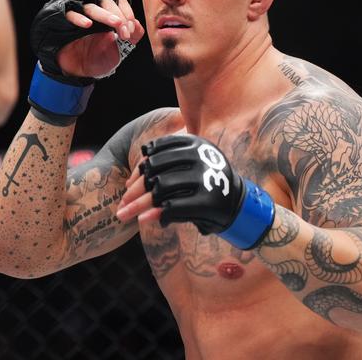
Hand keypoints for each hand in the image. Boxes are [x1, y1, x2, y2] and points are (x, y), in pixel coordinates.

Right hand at [59, 0, 144, 78]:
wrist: (79, 71)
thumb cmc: (99, 58)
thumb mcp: (120, 50)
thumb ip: (132, 36)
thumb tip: (137, 24)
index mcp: (109, 16)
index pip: (120, 3)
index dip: (128, 14)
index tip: (131, 31)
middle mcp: (95, 13)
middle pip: (107, 2)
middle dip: (120, 16)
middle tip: (125, 33)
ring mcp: (80, 16)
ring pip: (91, 6)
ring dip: (105, 14)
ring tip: (116, 24)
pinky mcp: (64, 23)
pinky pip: (69, 14)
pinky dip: (79, 18)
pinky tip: (88, 24)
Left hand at [117, 134, 274, 248]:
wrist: (238, 204)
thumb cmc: (205, 184)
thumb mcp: (190, 165)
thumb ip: (164, 165)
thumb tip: (130, 181)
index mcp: (195, 142)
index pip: (157, 150)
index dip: (139, 168)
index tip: (129, 185)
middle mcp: (201, 156)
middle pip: (155, 170)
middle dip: (135, 189)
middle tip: (123, 202)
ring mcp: (206, 178)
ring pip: (160, 189)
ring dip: (138, 204)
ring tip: (125, 214)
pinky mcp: (208, 201)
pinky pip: (172, 207)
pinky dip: (155, 214)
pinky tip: (144, 219)